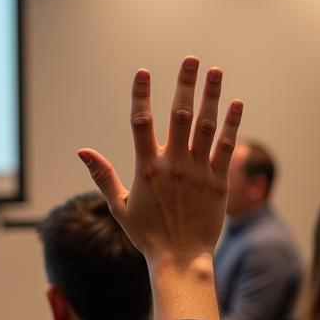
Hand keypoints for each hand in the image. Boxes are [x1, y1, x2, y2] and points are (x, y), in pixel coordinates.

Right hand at [78, 57, 242, 319]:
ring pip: (206, 126)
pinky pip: (226, 147)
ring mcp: (198, 172)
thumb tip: (82, 151)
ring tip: (215, 71)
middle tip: (190, 59)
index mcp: (147, 168)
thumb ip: (103, 175)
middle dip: (184, 84)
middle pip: (179, 115)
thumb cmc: (148, 235)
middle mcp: (174, 165)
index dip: (141, 95)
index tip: (143, 72)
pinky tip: (236, 104)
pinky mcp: (218, 182)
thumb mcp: (120, 206)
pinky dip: (232, 124)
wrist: (181, 259)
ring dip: (212, 96)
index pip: (141, 122)